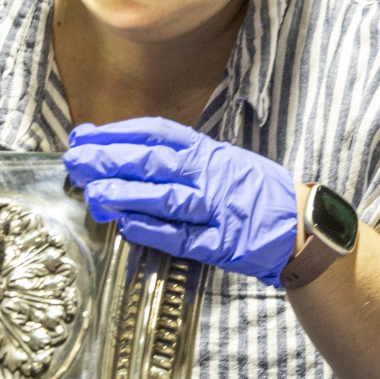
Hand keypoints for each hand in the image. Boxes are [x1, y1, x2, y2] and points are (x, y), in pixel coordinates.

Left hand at [64, 117, 296, 285]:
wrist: (303, 227)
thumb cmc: (255, 194)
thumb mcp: (222, 163)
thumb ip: (180, 160)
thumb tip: (125, 154)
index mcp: (209, 152)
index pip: (157, 134)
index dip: (117, 134)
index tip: (84, 135)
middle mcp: (212, 175)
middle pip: (155, 162)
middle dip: (110, 159)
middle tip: (76, 160)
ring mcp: (218, 210)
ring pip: (166, 197)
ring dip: (126, 194)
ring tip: (93, 192)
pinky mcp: (222, 244)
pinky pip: (182, 236)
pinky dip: (153, 230)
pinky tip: (126, 225)